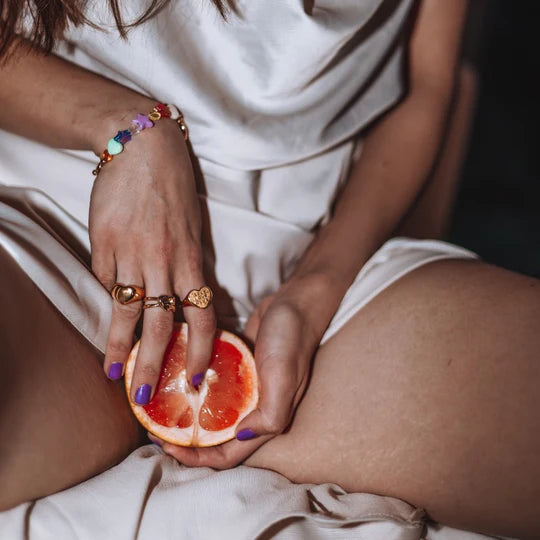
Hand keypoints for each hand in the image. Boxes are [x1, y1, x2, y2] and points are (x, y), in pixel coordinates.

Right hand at [89, 111, 216, 404]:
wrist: (144, 148)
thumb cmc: (174, 188)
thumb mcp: (192, 227)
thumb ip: (187, 264)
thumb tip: (177, 299)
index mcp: (192, 260)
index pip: (203, 316)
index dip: (200, 350)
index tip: (194, 375)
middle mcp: (165, 264)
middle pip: (161, 325)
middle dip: (153, 363)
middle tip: (145, 393)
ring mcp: (132, 256)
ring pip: (126, 312)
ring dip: (119, 347)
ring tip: (113, 372)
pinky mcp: (105, 245)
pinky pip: (104, 279)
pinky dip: (106, 294)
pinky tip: (105, 306)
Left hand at [156, 273, 337, 468]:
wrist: (295, 301)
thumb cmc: (291, 338)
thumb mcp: (284, 376)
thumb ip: (270, 414)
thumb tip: (239, 435)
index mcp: (266, 419)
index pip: (228, 453)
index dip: (198, 458)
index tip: (168, 446)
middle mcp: (253, 409)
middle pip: (214, 438)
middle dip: (184, 440)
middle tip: (154, 428)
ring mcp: (244, 388)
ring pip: (210, 413)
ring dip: (186, 416)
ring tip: (158, 407)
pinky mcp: (237, 367)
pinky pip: (212, 385)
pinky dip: (193, 388)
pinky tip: (174, 379)